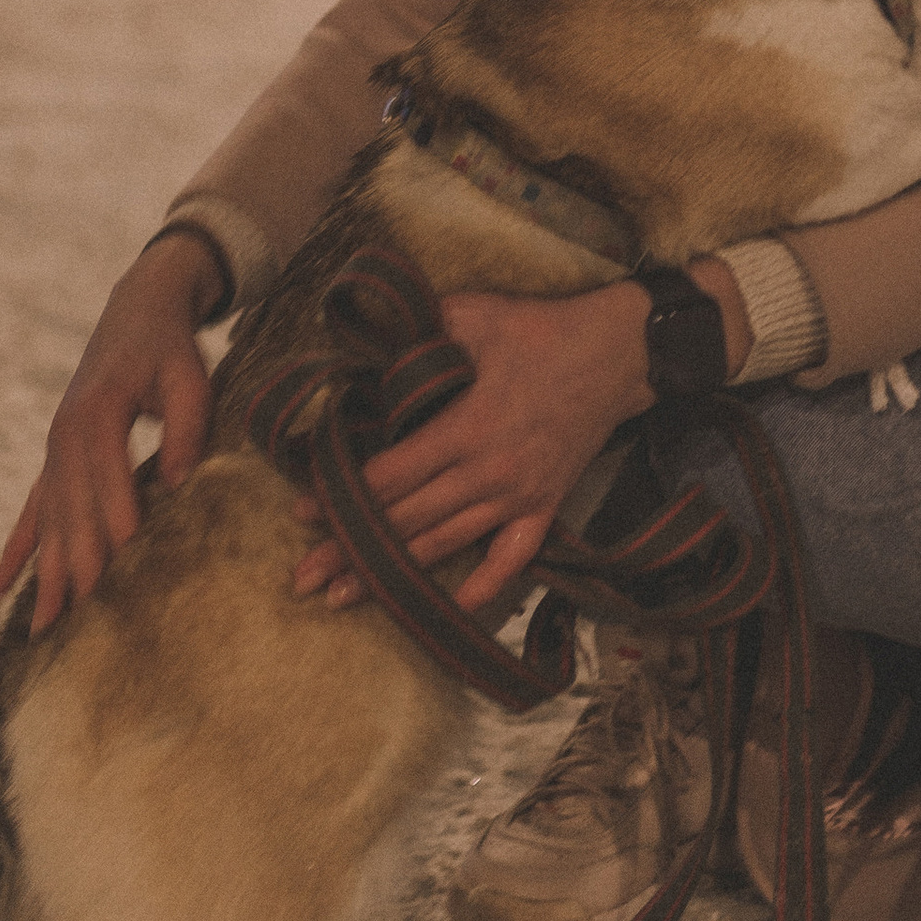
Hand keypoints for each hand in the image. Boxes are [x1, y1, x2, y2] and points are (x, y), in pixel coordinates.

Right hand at [0, 230, 222, 634]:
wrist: (138, 311)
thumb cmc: (170, 347)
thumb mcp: (189, 374)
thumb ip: (187, 426)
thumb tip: (181, 483)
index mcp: (98, 410)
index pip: (107, 472)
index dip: (115, 514)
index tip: (121, 559)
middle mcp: (65, 434)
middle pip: (69, 508)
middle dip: (73, 562)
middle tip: (78, 617)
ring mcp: (54, 450)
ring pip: (46, 521)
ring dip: (43, 573)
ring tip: (40, 627)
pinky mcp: (54, 461)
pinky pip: (29, 514)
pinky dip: (14, 553)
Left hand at [293, 277, 657, 617]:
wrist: (618, 352)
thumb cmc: (541, 331)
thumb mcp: (476, 314)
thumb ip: (420, 327)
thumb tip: (372, 333)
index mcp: (464, 428)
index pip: (389, 476)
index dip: (342, 498)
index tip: (303, 514)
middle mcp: (486, 473)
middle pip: (404, 521)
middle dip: (349, 551)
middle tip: (302, 577)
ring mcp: (517, 496)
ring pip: (443, 545)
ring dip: (392, 576)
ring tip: (344, 598)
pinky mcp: (544, 506)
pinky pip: (510, 559)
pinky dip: (481, 586)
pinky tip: (450, 606)